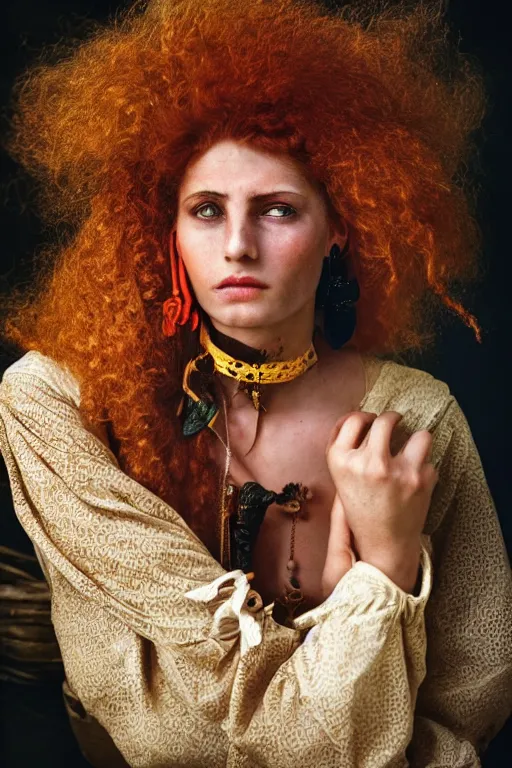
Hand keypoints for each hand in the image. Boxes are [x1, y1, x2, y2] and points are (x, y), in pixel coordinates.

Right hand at [324, 410, 438, 590]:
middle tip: (395, 423)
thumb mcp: (340, 478)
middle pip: (384, 420)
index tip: (371, 420)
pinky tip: (416, 481)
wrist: (383, 546)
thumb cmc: (361, 511)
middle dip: (393, 419)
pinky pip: (429, 461)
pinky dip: (425, 468)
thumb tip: (361, 418)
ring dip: (417, 441)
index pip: (353, 420)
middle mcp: (367, 463)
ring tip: (413, 449)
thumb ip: (345, 449)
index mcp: (340, 461)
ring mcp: (395, 471)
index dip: (365, 417)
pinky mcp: (420, 480)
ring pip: (419, 434)